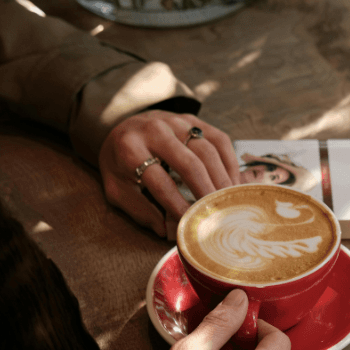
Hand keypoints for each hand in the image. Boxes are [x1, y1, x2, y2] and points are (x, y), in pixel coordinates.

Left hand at [98, 111, 240, 239]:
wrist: (122, 127)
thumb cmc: (122, 164)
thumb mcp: (117, 189)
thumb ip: (140, 210)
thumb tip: (168, 230)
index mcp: (130, 149)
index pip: (160, 182)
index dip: (177, 205)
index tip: (191, 222)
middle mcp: (154, 130)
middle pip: (189, 164)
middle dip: (206, 192)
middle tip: (218, 214)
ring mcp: (176, 121)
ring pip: (208, 151)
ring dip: (221, 179)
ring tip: (228, 201)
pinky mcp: (194, 119)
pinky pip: (219, 140)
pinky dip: (229, 163)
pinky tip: (232, 183)